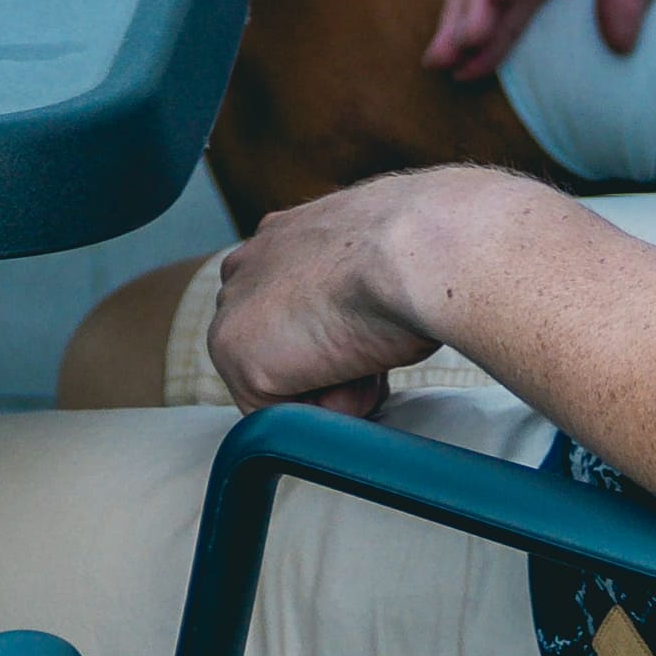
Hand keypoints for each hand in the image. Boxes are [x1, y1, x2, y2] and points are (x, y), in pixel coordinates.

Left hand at [184, 167, 516, 413]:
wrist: (416, 248)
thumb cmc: (423, 252)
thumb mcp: (386, 265)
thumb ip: (358, 290)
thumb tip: (375, 327)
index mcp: (284, 239)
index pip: (290, 311)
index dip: (337, 338)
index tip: (372, 335)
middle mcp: (246, 267)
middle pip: (280, 351)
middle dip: (326, 367)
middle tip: (373, 346)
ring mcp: (233, 309)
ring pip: (280, 385)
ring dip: (330, 387)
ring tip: (367, 352)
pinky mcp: (234, 352)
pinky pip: (278, 416)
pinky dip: (321, 410)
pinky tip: (350, 368)